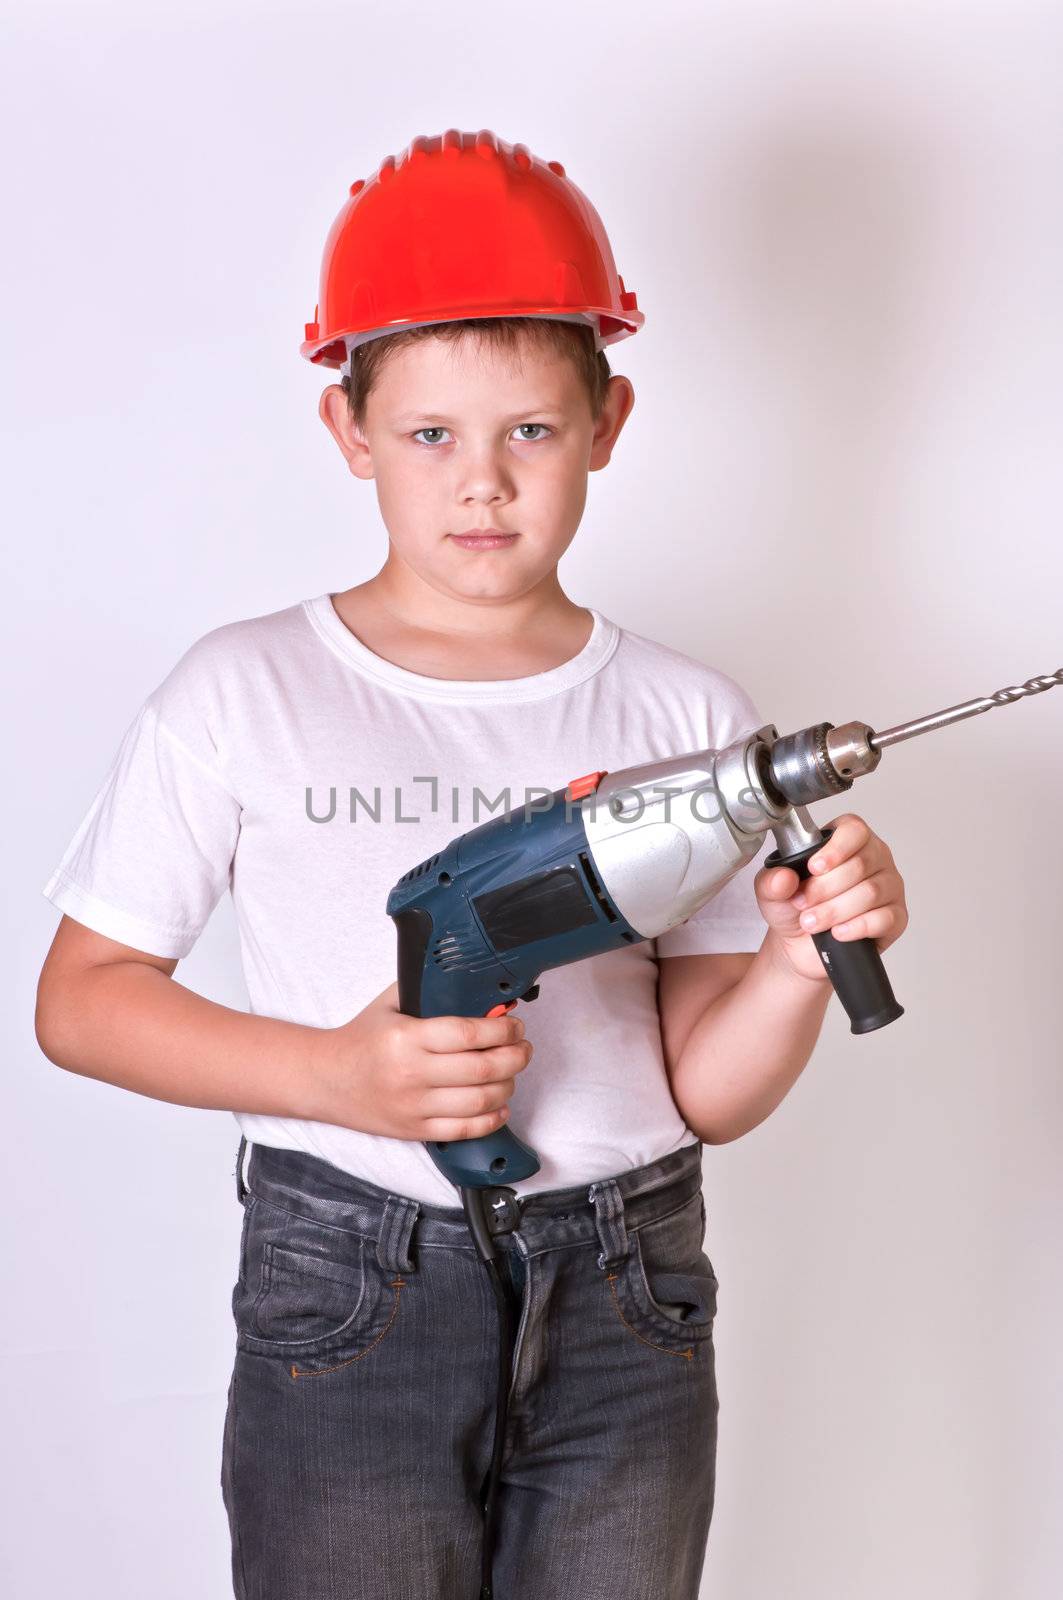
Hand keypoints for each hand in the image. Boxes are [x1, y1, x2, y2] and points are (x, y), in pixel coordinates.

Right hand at [310, 981, 533, 1141]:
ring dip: (508, 1086)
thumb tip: (477, 987)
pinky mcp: (414, 1130)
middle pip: (483, 1068)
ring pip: (480, 1101)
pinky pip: (464, 1130)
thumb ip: (429, 990)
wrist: (325, 1079)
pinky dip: (491, 1119)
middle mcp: (412, 1073)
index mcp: (407, 1037)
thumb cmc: (361, 1039)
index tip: (515, 1025)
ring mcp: (414, 1106)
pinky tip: (500, 1105)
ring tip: (512, 1072)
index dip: (502, 1028)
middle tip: (523, 1047)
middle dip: (515, 1056)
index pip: (468, 1032)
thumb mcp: (390, 1003)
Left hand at [753, 812, 908, 984]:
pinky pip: (885, 918)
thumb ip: (771, 881)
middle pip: (861, 864)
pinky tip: (838, 932)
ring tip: (812, 921)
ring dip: (836, 910)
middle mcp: (874, 858)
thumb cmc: (794, 907)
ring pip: (871, 892)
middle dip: (826, 888)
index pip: (854, 830)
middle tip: (803, 903)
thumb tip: (783, 877)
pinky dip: (857, 927)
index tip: (814, 868)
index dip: (835, 849)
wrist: (799, 944)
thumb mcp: (771, 892)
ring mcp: (889, 887)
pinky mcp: (895, 917)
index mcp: (847, 840)